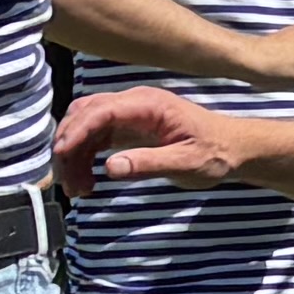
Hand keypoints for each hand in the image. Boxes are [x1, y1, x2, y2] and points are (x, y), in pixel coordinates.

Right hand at [54, 82, 262, 194]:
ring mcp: (129, 115)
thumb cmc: (215, 153)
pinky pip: (95, 139)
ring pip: (86, 127)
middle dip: (69, 146)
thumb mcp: (187, 163)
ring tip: (78, 189)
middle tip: (68, 182)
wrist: (232, 149)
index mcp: (148, 104)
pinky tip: (87, 182)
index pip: (101, 110)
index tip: (61, 155)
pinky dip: (84, 159)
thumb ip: (150, 164)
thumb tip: (111, 167)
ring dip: (74, 156)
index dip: (77, 131)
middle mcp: (134, 104)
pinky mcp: (127, 130)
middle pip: (85, 115)